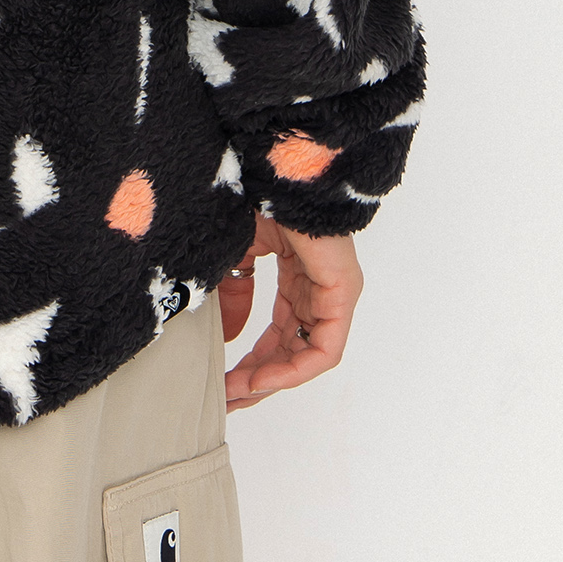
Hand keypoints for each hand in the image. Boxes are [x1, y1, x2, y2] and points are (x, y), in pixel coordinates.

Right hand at [222, 214, 361, 410]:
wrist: (275, 162)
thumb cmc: (254, 195)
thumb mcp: (235, 252)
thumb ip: (232, 294)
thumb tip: (225, 339)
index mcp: (296, 276)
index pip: (278, 332)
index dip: (249, 361)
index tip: (219, 380)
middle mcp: (319, 289)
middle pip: (292, 349)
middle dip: (258, 378)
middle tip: (226, 399)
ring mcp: (334, 291)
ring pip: (308, 354)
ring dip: (272, 380)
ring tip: (237, 394)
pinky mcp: (343, 291)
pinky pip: (325, 348)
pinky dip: (294, 369)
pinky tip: (261, 379)